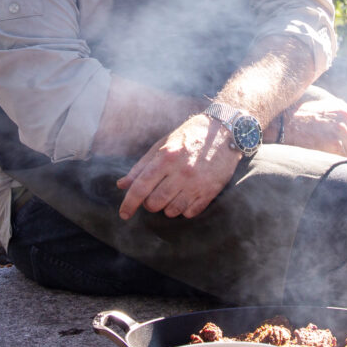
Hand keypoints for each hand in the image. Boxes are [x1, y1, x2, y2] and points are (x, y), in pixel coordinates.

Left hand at [116, 115, 239, 219]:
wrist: (224, 132)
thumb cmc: (188, 137)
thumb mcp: (162, 146)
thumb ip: (141, 167)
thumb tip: (122, 185)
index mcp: (166, 157)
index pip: (141, 187)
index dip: (129, 203)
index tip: (124, 214)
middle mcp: (181, 172)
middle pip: (154, 203)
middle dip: (150, 203)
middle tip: (155, 195)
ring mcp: (197, 183)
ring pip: (171, 211)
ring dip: (167, 207)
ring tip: (172, 194)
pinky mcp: (211, 191)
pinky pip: (190, 213)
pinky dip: (184, 209)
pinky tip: (186, 197)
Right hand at [277, 88, 346, 158]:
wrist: (286, 125)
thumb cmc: (302, 117)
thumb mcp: (324, 106)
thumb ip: (340, 112)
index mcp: (344, 109)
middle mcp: (345, 118)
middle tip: (346, 154)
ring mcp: (341, 131)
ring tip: (340, 158)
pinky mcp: (334, 144)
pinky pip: (346, 157)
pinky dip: (341, 160)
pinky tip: (332, 158)